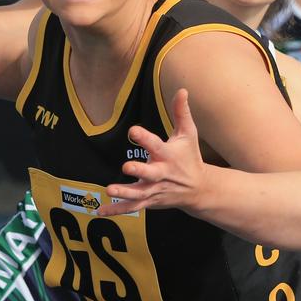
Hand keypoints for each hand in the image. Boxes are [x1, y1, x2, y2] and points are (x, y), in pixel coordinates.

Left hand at [99, 89, 207, 216]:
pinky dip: (117, 210)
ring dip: (124, 193)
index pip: (155, 145)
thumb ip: (181, 112)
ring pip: (139, 193)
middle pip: (150, 174)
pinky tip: (101, 211)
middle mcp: (161, 174)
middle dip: (139, 171)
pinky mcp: (150, 201)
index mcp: (168, 155)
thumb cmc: (190, 157)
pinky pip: (132, 207)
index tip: (132, 131)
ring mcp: (155, 190)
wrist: (199, 189)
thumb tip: (182, 89)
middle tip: (126, 167)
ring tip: (109, 190)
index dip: (144, 138)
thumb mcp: (188, 134)